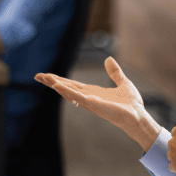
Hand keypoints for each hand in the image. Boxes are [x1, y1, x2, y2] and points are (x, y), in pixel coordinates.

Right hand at [35, 57, 162, 150]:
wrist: (138, 116)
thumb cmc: (131, 104)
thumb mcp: (123, 83)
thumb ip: (114, 72)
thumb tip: (108, 59)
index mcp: (93, 92)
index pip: (73, 85)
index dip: (60, 79)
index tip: (47, 75)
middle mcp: (88, 97)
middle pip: (66, 88)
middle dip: (52, 82)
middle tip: (37, 75)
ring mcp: (89, 101)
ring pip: (68, 92)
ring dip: (55, 85)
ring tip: (43, 78)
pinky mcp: (93, 104)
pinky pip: (77, 97)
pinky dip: (67, 91)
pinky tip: (57, 85)